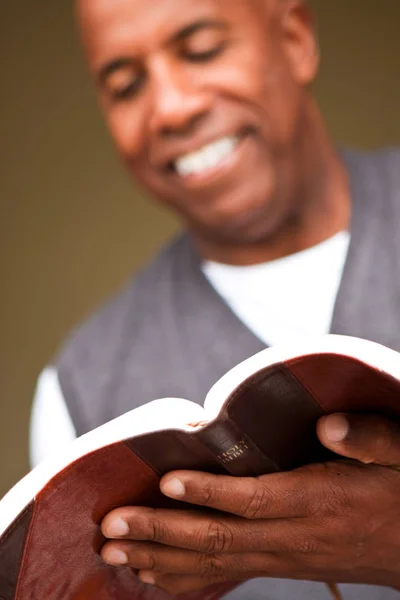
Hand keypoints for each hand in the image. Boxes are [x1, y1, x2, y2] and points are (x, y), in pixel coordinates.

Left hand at [101, 413, 399, 594]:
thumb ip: (367, 440)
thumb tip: (328, 425)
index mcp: (317, 501)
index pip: (253, 499)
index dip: (208, 493)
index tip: (165, 482)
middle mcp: (292, 535)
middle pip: (218, 537)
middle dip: (161, 532)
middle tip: (110, 527)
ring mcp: (282, 556)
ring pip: (214, 562)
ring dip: (160, 558)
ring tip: (113, 554)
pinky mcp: (278, 564)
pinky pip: (225, 574)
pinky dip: (185, 577)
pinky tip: (152, 576)